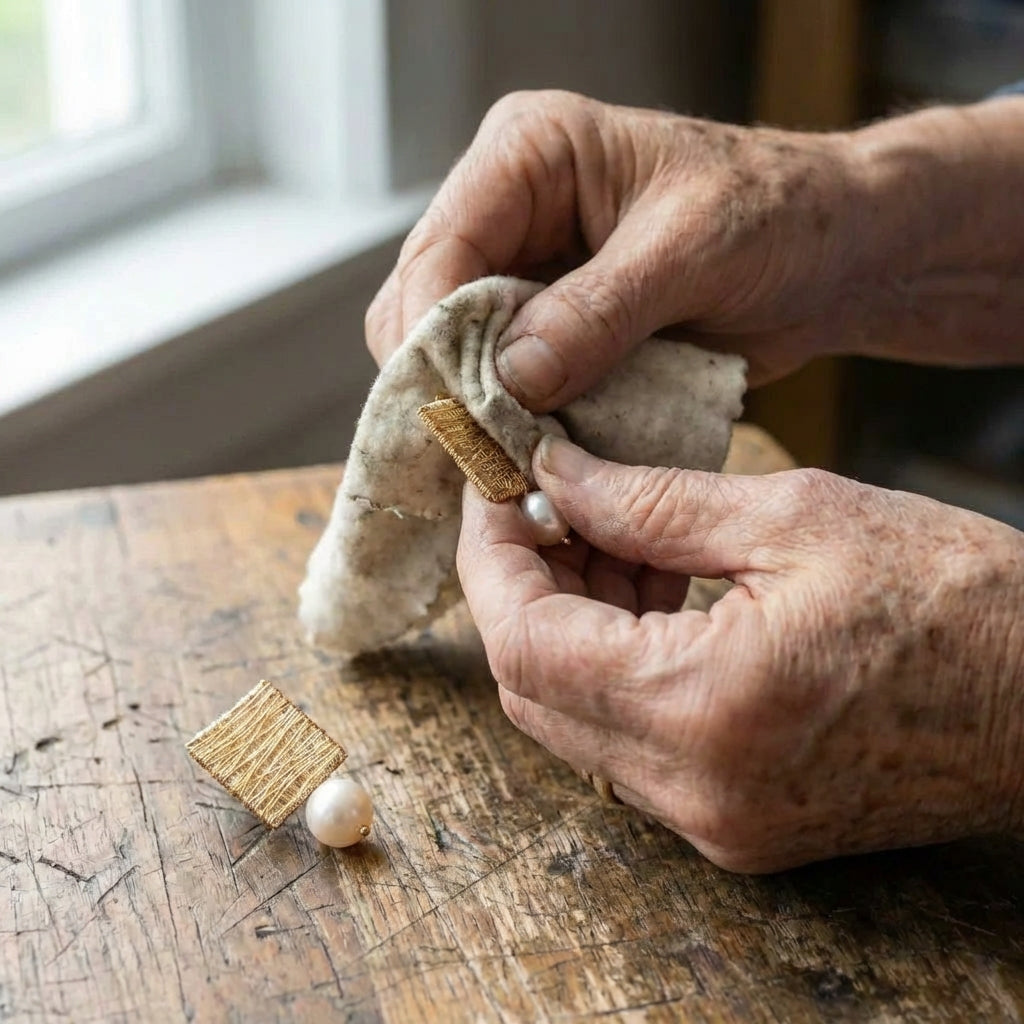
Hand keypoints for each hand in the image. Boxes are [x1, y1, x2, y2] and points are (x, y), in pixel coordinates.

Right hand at [367, 90, 1023, 406]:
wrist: (834, 253)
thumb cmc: (779, 216)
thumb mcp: (691, 250)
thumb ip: (597, 312)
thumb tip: (509, 377)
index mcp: (532, 156)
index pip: (439, 249)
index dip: (432, 335)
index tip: (453, 411)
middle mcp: (512, 212)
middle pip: (426, 307)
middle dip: (446, 381)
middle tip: (477, 451)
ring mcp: (529, 274)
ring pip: (456, 353)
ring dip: (476, 408)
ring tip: (501, 461)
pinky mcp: (552, 328)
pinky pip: (503, 381)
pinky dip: (512, 421)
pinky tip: (526, 454)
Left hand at [456, 436, 1023, 871]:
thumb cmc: (957, 599)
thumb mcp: (794, 517)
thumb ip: (649, 502)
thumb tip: (555, 478)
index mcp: (704, 709)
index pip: (523, 642)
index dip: (490, 557)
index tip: (495, 489)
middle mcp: (695, 789)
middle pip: (532, 687)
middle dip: (521, 584)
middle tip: (546, 502)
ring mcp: (714, 820)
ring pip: (573, 716)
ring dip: (567, 619)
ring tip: (608, 532)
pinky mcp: (735, 821)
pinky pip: (627, 741)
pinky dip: (614, 661)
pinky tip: (645, 589)